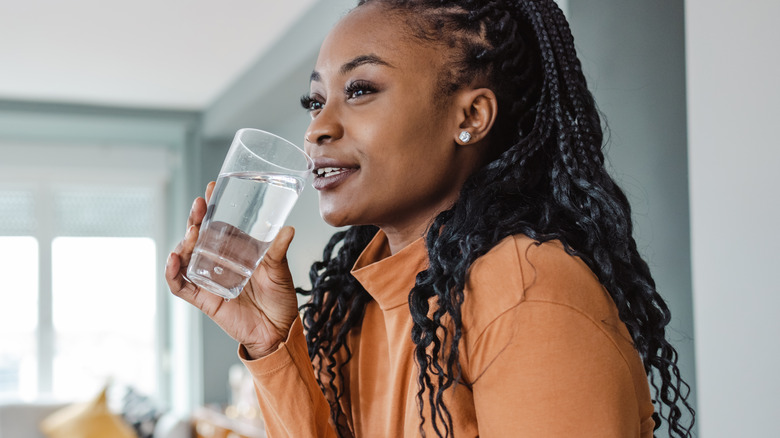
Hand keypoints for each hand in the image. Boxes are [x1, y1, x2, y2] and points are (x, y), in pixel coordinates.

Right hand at [165, 182, 299, 358]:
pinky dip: (172, 273)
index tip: (213, 187)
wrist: (278, 331)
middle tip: (199, 205)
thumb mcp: (280, 271)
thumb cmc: (280, 299)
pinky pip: (180, 285)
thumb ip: (279, 251)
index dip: (212, 207)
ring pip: (185, 257)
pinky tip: (174, 260)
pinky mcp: (203, 298)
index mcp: (235, 250)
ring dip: (184, 242)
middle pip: (198, 236)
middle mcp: (218, 262)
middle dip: (195, 219)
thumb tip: (287, 229)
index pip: (218, 224)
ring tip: (192, 233)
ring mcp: (208, 279)